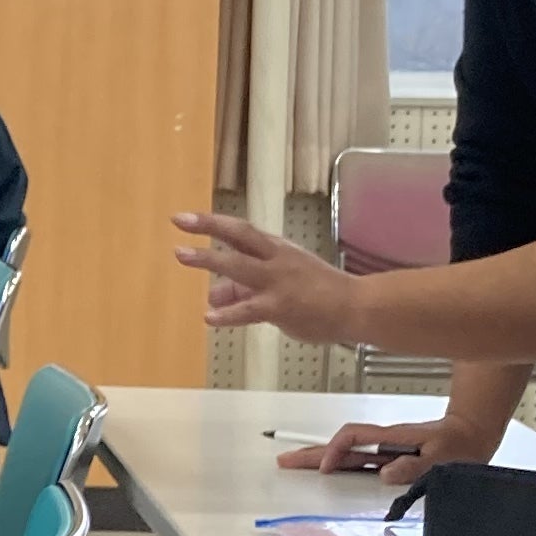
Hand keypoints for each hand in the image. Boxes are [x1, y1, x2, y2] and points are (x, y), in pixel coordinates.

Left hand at [168, 210, 354, 343]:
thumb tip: (213, 293)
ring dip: (210, 259)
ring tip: (182, 255)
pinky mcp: (282, 306)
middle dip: (207, 228)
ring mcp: (278, 281)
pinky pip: (250, 309)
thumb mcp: (280, 284)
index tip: (185, 218)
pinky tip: (210, 317)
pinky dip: (229, 313)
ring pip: (240, 266)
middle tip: (179, 222)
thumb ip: (244, 288)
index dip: (212, 223)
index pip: (240, 231)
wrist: (356, 307)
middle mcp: (276, 259)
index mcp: (276, 250)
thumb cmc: (320, 294)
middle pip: (238, 236)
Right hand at [273, 408, 501, 479]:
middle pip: (341, 446)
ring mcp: (385, 450)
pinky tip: (331, 471)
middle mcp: (384, 443)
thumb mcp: (443, 456)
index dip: (336, 451)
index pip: (353, 439)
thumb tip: (385, 473)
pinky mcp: (390, 457)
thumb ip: (416, 465)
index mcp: (392, 439)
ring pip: (347, 453)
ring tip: (296, 464)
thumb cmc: (460, 445)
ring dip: (321, 458)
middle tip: (284, 461)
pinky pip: (358, 460)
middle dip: (312, 453)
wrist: (474, 434)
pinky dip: (339, 464)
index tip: (326, 469)